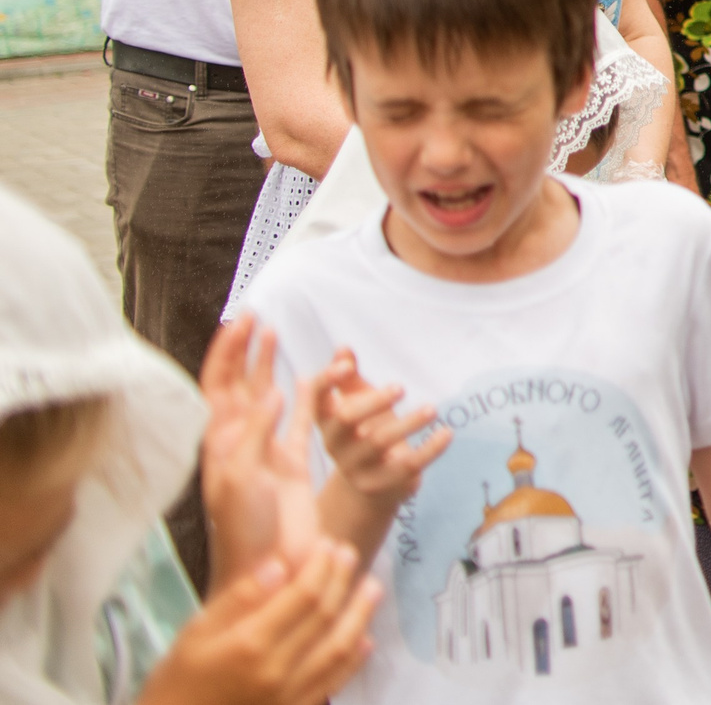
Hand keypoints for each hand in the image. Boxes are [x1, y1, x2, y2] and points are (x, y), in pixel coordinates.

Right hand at [137, 540, 379, 704]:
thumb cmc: (176, 681)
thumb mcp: (194, 633)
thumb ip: (239, 599)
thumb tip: (279, 564)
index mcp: (249, 644)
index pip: (301, 595)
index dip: (320, 566)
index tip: (328, 544)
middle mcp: (275, 670)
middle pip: (323, 617)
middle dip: (341, 580)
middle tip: (350, 553)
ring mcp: (287, 696)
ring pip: (338, 649)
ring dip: (359, 615)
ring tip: (372, 588)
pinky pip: (332, 684)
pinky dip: (353, 660)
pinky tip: (365, 640)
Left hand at [199, 317, 321, 586]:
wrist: (268, 571)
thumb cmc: (243, 530)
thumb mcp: (240, 479)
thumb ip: (255, 434)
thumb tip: (273, 391)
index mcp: (220, 443)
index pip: (217, 386)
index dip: (226, 352)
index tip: (240, 322)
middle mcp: (241, 442)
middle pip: (240, 384)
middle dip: (246, 351)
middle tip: (259, 319)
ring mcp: (267, 451)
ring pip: (269, 397)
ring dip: (272, 366)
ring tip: (278, 337)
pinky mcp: (295, 464)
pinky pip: (302, 421)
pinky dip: (308, 397)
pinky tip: (313, 377)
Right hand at [313, 351, 449, 511]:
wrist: (373, 486)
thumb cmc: (365, 433)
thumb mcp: (356, 405)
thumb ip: (348, 379)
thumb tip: (343, 348)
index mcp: (327, 420)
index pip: (316, 398)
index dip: (326, 381)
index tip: (347, 366)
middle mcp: (335, 444)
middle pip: (347, 420)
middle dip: (372, 402)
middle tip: (400, 387)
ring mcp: (355, 467)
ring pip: (379, 443)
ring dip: (408, 424)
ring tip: (433, 408)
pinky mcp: (380, 484)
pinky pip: (407, 466)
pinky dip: (429, 450)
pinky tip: (447, 433)